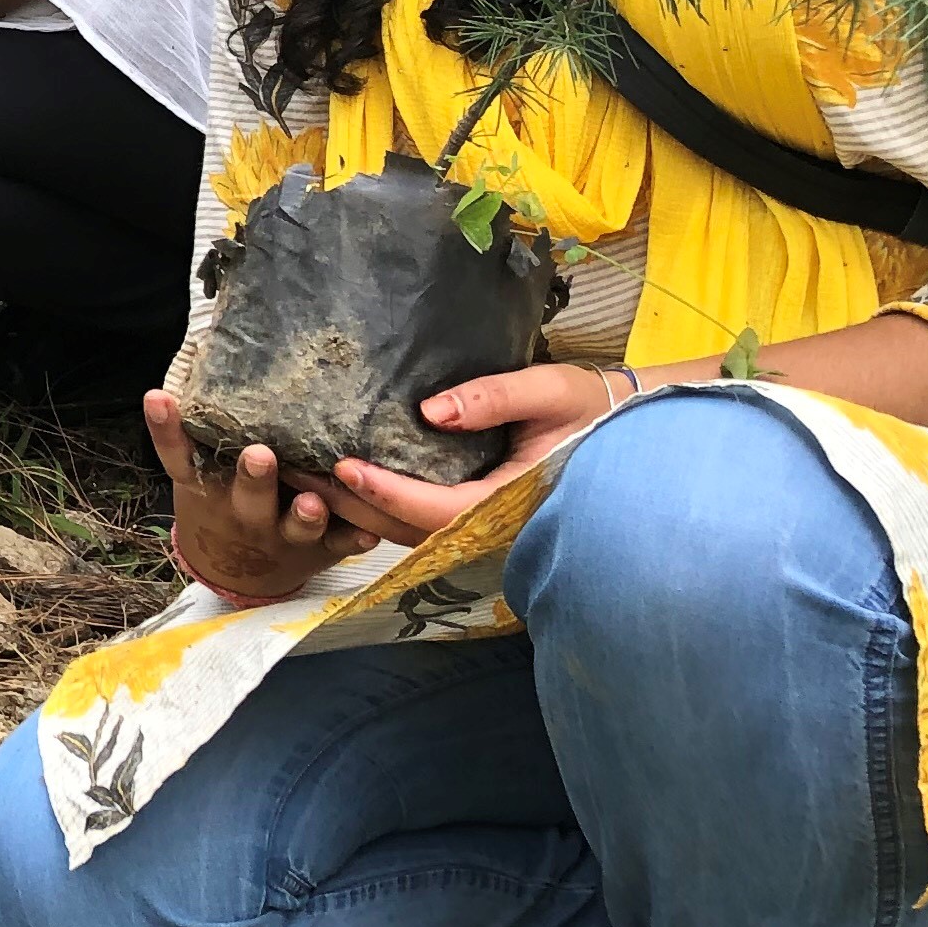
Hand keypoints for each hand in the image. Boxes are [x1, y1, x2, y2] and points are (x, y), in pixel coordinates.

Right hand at [145, 391, 363, 605]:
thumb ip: (206, 430)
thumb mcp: (202, 474)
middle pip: (247, 497)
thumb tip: (206, 351)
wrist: (240, 573)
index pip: (180, 457)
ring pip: (295, 526)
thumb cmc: (224, 502)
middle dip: (255, 478)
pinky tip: (370, 530)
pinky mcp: (320, 549)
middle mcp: (245, 513)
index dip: (166, 428)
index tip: (160, 398)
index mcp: (209, 490)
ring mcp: (284, 534)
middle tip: (260, 456)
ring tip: (312, 502)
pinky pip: (340, 546)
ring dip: (305, 515)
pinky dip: (354, 539)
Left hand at [318, 361, 623, 541]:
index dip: (386, 492)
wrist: (628, 436)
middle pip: (409, 530)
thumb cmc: (591, 410)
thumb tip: (430, 411)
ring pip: (410, 533)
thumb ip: (493, 399)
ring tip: (308, 479)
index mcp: (510, 501)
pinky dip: (381, 509)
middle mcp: (493, 526)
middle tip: (300, 475)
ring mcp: (485, 528)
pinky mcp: (478, 518)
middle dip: (353, 506)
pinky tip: (348, 485)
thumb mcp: (549, 392)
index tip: (344, 467)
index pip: (435, 509)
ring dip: (359, 510)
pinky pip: (422, 524)